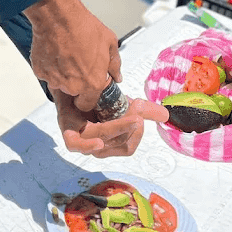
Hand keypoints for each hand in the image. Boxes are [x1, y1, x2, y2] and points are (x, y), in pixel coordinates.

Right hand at [24, 0, 120, 110]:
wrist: (58, 16)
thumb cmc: (83, 27)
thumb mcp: (109, 43)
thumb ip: (115, 64)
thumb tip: (117, 76)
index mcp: (92, 83)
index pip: (88, 104)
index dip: (89, 96)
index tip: (88, 86)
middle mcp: (73, 86)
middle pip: (74, 93)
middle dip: (76, 82)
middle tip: (78, 62)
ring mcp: (55, 80)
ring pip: (60, 83)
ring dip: (63, 74)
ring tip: (67, 54)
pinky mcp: (41, 72)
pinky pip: (47, 74)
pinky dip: (51, 66)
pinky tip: (56, 52)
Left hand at [54, 90, 168, 157]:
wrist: (70, 83)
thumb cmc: (95, 97)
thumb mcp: (122, 103)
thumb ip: (143, 110)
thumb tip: (165, 115)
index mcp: (109, 141)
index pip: (127, 147)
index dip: (136, 135)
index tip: (141, 117)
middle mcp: (95, 144)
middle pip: (117, 146)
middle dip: (130, 129)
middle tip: (137, 113)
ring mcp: (79, 138)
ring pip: (101, 141)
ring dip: (118, 129)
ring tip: (131, 115)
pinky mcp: (66, 130)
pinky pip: (75, 145)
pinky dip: (88, 146)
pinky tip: (100, 140)